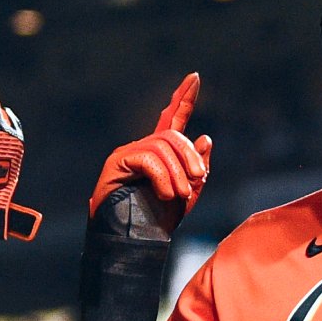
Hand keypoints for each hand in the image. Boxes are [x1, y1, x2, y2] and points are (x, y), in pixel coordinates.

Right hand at [88, 73, 213, 240]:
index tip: (194, 77)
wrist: (134, 242)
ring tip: (179, 195)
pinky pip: (148, 158)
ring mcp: (127, 153)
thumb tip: (204, 139)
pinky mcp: (117, 162)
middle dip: (189, 155)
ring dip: (177, 172)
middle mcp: (143, 149)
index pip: (173, 119)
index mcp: (160, 154)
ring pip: (162, 146)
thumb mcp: (188, 195)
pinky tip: (166, 193)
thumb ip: (197, 169)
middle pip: (172, 134)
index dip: (184, 98)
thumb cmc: (157, 223)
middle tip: (197, 179)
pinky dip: (162, 177)